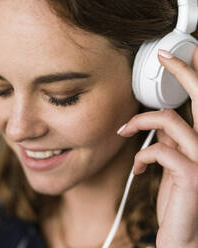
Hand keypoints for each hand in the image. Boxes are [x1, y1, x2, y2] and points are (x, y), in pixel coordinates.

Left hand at [117, 47, 197, 247]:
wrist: (182, 236)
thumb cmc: (179, 202)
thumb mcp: (175, 165)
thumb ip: (172, 143)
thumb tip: (158, 123)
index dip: (194, 74)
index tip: (178, 55)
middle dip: (184, 71)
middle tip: (165, 54)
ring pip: (169, 121)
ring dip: (139, 122)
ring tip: (124, 131)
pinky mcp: (193, 175)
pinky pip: (159, 150)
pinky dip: (143, 156)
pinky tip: (139, 169)